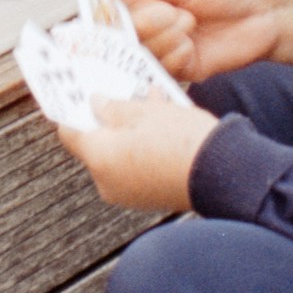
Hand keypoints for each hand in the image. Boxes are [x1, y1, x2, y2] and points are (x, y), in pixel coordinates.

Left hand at [51, 93, 217, 211]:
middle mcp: (107, 181)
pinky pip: (135, 167)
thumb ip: (114, 107)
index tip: (81, 95)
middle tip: (122, 94)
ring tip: (152, 104)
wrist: (224, 175)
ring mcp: (128, 193)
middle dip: (109, 118)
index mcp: (99, 157)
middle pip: (96, 144)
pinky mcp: (148, 198)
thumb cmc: (183, 141)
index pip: (68, 133)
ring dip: (130, 130)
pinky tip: (163, 126)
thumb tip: (96, 104)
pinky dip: (142, 148)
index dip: (73, 110)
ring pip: (119, 154)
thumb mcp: (146, 111)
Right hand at [105, 0, 292, 82]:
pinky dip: (175, 58)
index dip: (104, 11)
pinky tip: (193, 47)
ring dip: (164, 40)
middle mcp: (144, 14)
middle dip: (146, 23)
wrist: (268, 12)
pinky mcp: (175, 66)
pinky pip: (159, 70)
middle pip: (117, 31)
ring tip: (190, 25)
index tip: (114, 14)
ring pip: (136, 53)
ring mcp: (159, 42)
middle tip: (176, 13)